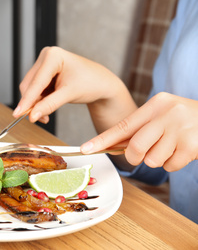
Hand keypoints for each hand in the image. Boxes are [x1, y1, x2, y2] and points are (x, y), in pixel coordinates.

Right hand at [13, 47, 135, 130]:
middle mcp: (46, 57)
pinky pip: (35, 90)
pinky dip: (39, 101)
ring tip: (46, 115)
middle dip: (32, 103)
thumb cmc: (91, 83)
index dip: (27, 100)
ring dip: (36, 104)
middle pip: (29, 85)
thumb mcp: (69, 95)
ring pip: (30, 89)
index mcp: (53, 56)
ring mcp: (44, 64)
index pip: (36, 82)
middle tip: (37, 119)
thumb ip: (49, 105)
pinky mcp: (44, 73)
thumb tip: (32, 116)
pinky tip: (46, 108)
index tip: (18, 114)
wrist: (101, 84)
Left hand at [81, 92, 197, 171]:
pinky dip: (173, 164)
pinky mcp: (193, 145)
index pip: (123, 126)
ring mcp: (181, 128)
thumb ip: (140, 129)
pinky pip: (169, 166)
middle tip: (144, 153)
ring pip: (152, 160)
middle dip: (135, 156)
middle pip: (135, 147)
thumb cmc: (185, 121)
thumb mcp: (163, 116)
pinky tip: (183, 151)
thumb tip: (112, 146)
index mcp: (156, 104)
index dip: (102, 140)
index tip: (85, 149)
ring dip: (158, 159)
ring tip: (172, 147)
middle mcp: (167, 113)